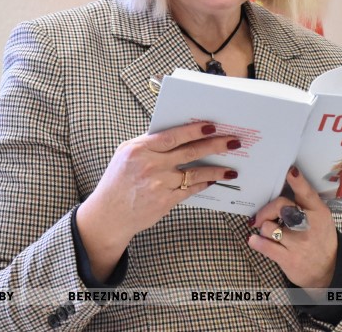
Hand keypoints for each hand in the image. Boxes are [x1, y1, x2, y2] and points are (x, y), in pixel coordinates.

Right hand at [76, 121, 238, 279]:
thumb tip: (178, 133)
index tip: (212, 126)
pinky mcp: (165, 201)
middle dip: (215, 145)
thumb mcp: (126, 154)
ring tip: (231, 169)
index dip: (194, 130)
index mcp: (139, 148)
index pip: (173, 135)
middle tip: (233, 142)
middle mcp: (150, 165)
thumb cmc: (118, 181)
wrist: (108, 215)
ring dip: (216, 170)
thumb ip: (149, 143)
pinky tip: (213, 181)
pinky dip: (203, 184)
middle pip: (190, 152)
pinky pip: (190, 189)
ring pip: (195, 173)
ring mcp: (158, 184)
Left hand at [248, 166, 337, 289]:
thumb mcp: (320, 217)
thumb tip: (282, 186)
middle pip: (280, 206)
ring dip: (265, 228)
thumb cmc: (319, 238)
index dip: (298, 181)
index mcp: (318, 211)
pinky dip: (256, 241)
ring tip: (270, 233)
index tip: (290, 171)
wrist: (327, 270)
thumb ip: (304, 203)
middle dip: (267, 210)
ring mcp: (299, 243)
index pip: (307, 193)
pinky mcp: (288, 258)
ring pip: (268, 226)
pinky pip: (264, 245)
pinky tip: (255, 240)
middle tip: (264, 216)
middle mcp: (309, 225)